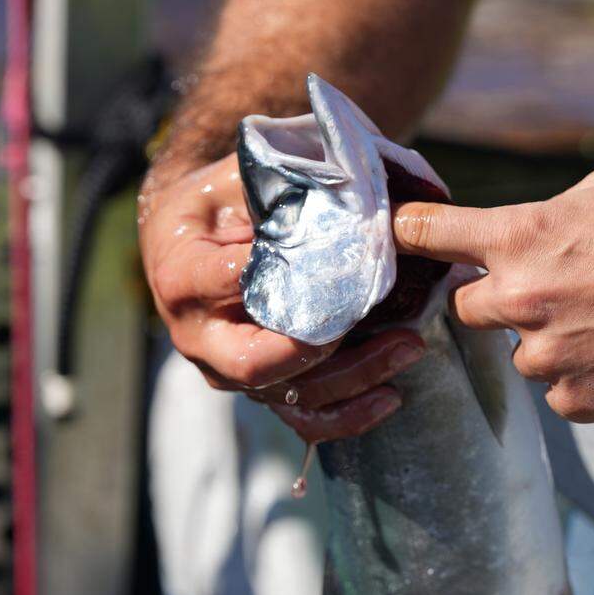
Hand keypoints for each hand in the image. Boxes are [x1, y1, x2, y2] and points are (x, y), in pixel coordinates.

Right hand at [138, 154, 425, 440]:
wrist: (185, 239)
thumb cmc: (218, 201)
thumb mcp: (238, 177)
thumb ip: (287, 184)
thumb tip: (364, 188)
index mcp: (185, 276)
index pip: (228, 284)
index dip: (283, 283)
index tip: (335, 270)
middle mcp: (200, 336)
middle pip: (257, 362)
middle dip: (323, 350)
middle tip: (378, 325)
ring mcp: (227, 368)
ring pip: (291, 394)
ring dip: (355, 378)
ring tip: (409, 347)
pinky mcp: (257, 388)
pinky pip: (301, 417)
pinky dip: (347, 415)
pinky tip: (388, 397)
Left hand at [392, 170, 593, 421]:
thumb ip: (541, 217)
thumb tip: (512, 233)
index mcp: (521, 238)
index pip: (428, 234)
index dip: (404, 235)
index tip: (393, 238)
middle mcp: (522, 299)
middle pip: (464, 310)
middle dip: (495, 303)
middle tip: (546, 294)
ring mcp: (549, 356)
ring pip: (520, 356)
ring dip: (546, 344)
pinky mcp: (578, 400)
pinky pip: (557, 393)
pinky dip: (579, 379)